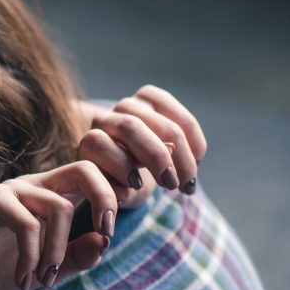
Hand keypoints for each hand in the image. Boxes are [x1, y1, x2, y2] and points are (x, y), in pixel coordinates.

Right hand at [0, 161, 116, 289]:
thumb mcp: (43, 271)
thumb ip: (75, 258)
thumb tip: (104, 240)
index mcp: (49, 197)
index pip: (93, 175)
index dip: (115, 192)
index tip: (111, 231)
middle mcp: (32, 187)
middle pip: (85, 170)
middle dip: (106, 200)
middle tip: (104, 235)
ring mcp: (9, 191)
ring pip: (59, 207)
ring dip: (57, 252)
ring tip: (42, 282)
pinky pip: (27, 224)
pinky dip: (31, 257)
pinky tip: (21, 280)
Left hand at [77, 85, 207, 207]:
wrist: (134, 166)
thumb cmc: (126, 184)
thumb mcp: (119, 193)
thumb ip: (117, 192)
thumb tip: (123, 193)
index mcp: (90, 143)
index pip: (97, 143)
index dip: (119, 164)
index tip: (137, 186)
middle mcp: (106, 118)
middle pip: (131, 128)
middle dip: (157, 157)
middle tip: (173, 184)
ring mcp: (128, 104)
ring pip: (159, 123)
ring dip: (181, 153)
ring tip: (189, 178)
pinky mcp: (150, 96)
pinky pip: (177, 112)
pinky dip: (192, 135)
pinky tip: (199, 156)